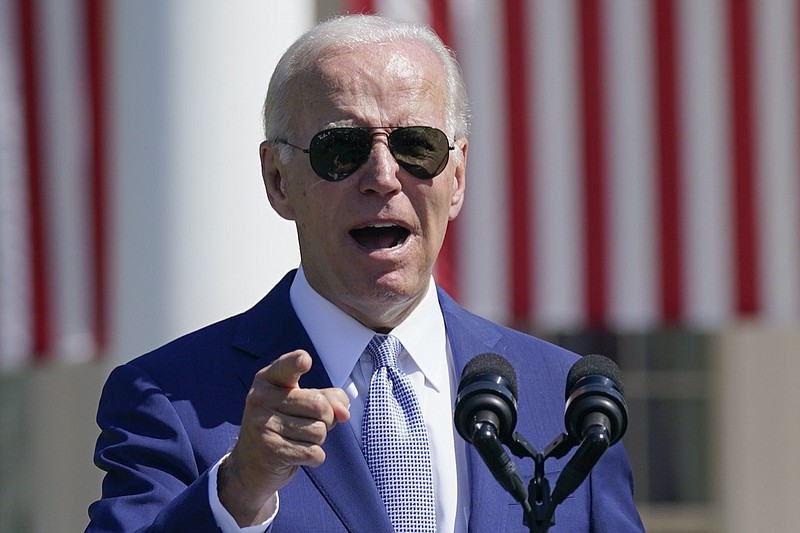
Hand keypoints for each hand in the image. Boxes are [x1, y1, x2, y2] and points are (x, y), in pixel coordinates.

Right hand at [218, 350, 349, 525]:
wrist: (250, 465)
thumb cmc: (282, 426)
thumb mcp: (301, 404)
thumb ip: (329, 398)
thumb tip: (344, 413)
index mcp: (268, 380)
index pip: (287, 367)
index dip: (297, 363)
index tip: (305, 359)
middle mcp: (261, 398)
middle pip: (320, 405)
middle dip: (326, 419)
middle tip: (308, 425)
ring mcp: (262, 424)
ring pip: (319, 431)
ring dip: (318, 440)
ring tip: (298, 440)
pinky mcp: (270, 451)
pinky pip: (313, 453)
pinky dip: (314, 457)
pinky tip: (297, 455)